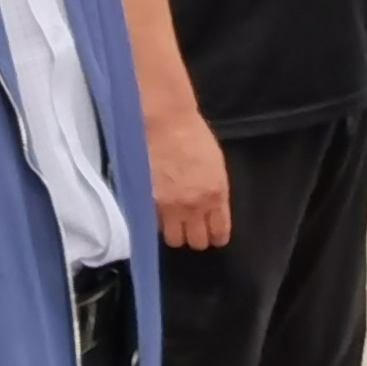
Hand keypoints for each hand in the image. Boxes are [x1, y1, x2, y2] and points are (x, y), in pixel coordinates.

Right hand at [145, 102, 232, 250]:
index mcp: (216, 195)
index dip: (216, 237)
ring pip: (174, 239)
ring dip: (175, 232)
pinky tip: (158, 211)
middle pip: (196, 242)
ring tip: (174, 222)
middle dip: (196, 237)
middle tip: (192, 228)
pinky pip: (154, 225)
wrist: (166, 124)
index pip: (219, 232)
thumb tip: (213, 209)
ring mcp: (169, 206)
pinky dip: (157, 221)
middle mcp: (194, 206)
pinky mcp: (147, 202)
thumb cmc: (195, 137)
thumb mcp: (216, 167)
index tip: (214, 237)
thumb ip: (215, 192)